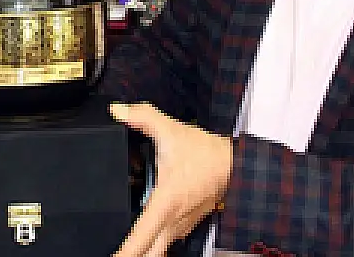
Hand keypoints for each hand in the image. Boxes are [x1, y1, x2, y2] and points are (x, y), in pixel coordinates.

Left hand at [110, 102, 232, 256]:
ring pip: (158, 250)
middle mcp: (172, 220)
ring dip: (142, 252)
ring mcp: (180, 225)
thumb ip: (143, 117)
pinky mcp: (185, 224)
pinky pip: (165, 241)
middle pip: (150, 255)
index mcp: (165, 203)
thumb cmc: (206, 153)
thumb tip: (118, 111)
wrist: (235, 164)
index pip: (141, 239)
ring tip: (123, 253)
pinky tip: (141, 240)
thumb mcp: (171, 130)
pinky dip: (152, 245)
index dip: (124, 254)